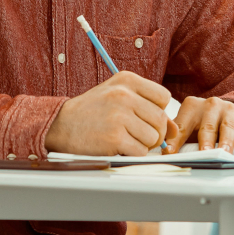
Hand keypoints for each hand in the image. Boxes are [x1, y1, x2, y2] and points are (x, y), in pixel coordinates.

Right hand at [45, 71, 175, 156]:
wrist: (58, 124)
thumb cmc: (92, 111)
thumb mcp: (119, 98)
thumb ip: (147, 108)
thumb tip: (174, 128)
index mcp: (127, 80)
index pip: (164, 97)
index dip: (157, 111)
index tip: (143, 117)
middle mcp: (124, 95)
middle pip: (161, 119)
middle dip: (153, 132)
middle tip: (135, 134)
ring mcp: (119, 116)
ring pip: (153, 137)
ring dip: (142, 144)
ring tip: (124, 140)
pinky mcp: (114, 138)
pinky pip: (140, 152)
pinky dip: (133, 154)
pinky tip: (118, 148)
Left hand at [164, 96, 233, 153]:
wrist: (229, 110)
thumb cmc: (204, 123)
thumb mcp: (189, 127)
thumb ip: (178, 139)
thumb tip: (163, 156)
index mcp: (192, 107)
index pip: (182, 126)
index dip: (176, 140)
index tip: (170, 152)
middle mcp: (210, 105)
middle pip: (207, 126)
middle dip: (205, 141)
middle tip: (203, 153)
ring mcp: (229, 110)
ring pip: (227, 127)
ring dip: (226, 141)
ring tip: (225, 152)